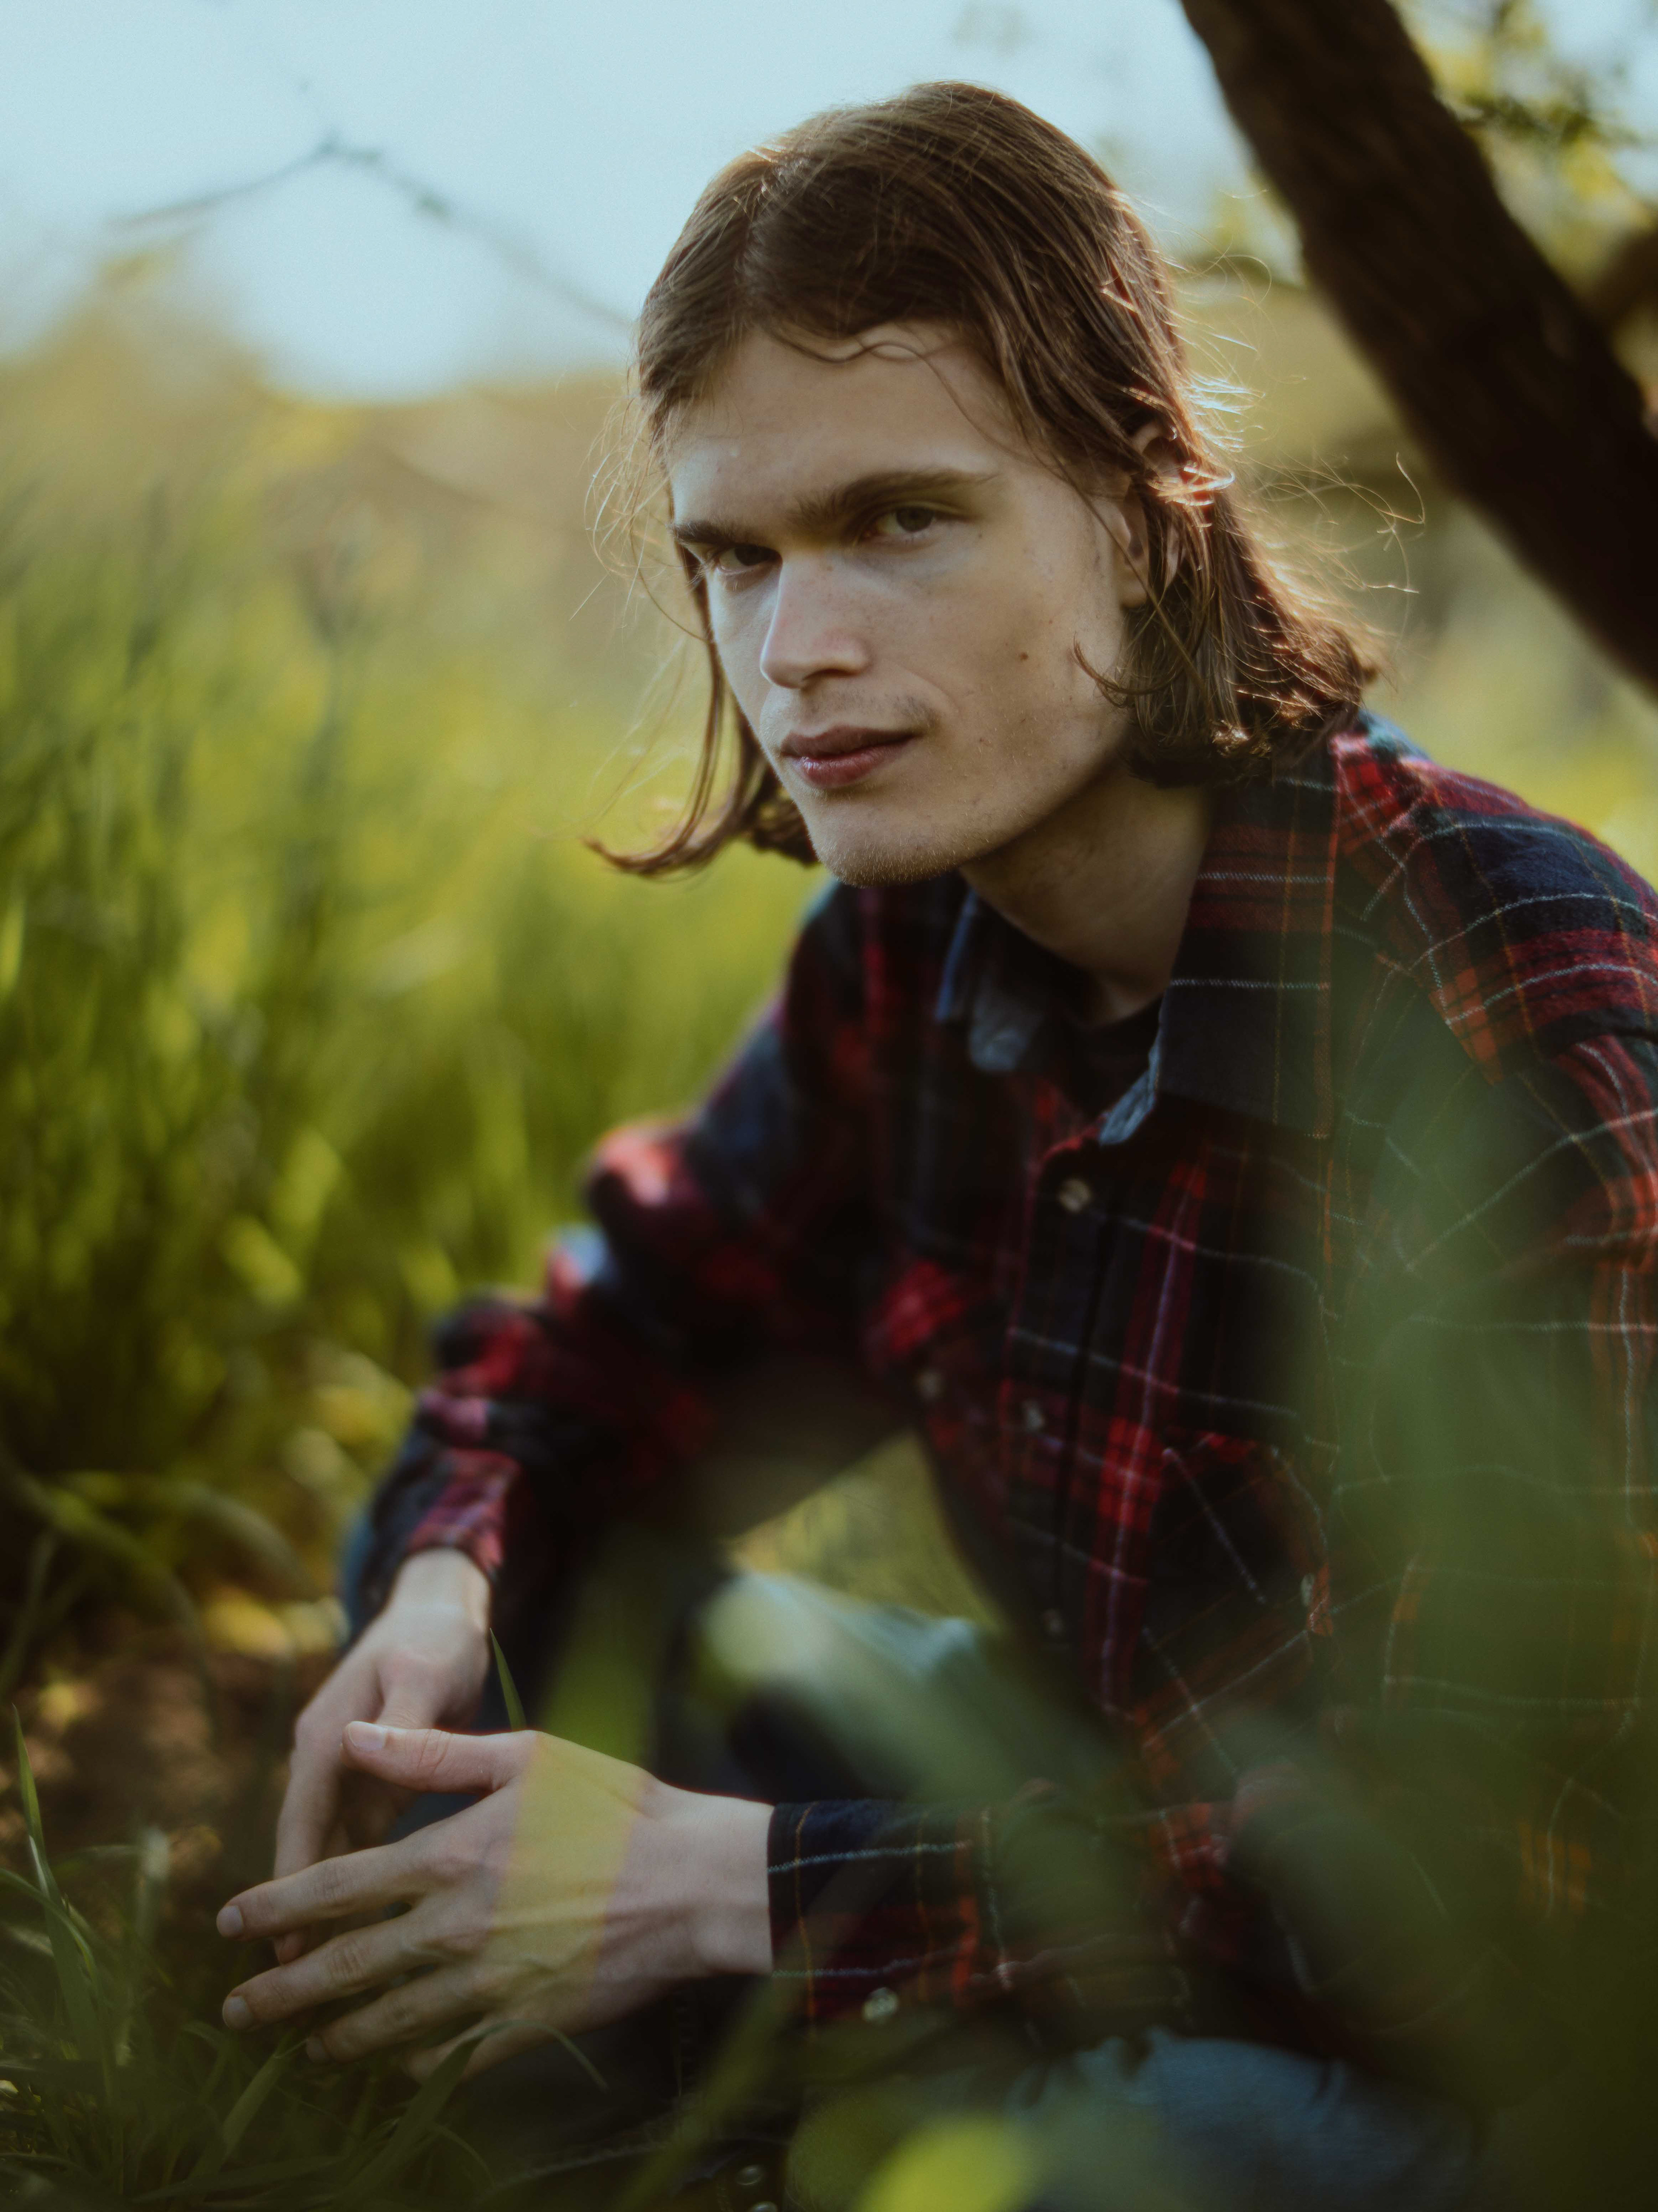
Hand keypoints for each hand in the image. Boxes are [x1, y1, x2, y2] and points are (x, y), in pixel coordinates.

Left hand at [217, 1721, 772, 2077]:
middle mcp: (459, 1926)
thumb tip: (355, 1738)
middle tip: (234, 2010)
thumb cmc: (617, 1805)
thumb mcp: (527, 1756)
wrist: (696, 1881)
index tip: (230, 1922)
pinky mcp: (528, 2022)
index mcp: (453, 1855)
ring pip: (389, 2023)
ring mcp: (492, 1982)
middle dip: (282, 1990)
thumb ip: (433, 1753)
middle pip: (347, 1966)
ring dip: (334, 2038)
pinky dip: (409, 2071)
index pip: (339, 1887)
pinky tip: (385, 2074)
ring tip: (300, 2049)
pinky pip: (451, 2059)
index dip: (277, 1906)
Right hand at [270, 1551, 491, 1958]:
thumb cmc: (435, 1642)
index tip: (284, 1941)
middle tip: (289, 1986)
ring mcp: (350, 1777)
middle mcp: (330, 1762)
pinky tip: (367, 1936)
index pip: (303, 1820)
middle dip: (299, 1913)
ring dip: (325, 1909)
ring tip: (320, 1980)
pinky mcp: (377, 1788)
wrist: (442, 1617)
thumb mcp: (424, 1672)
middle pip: (308, 1848)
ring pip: (332, 1855)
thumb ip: (402, 1716)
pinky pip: (359, 1846)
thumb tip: (356, 1743)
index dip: (293, 1880)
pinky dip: (359, 1888)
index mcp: (329, 1737)